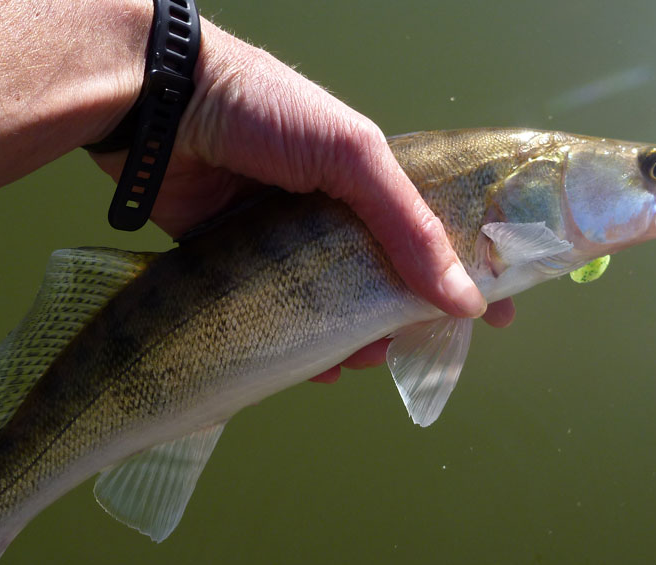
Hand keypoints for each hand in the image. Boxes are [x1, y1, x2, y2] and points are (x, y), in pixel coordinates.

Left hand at [91, 18, 515, 382]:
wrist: (160, 105)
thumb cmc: (265, 112)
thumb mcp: (351, 155)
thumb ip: (407, 223)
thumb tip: (465, 295)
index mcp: (366, 178)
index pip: (432, 228)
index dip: (468, 268)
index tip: (496, 311)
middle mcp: (330, 213)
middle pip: (383, 277)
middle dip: (408, 317)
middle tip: (422, 347)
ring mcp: (283, 242)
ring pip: (332, 305)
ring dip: (356, 338)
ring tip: (366, 360)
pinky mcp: (237, 265)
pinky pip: (278, 315)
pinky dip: (301, 344)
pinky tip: (318, 367)